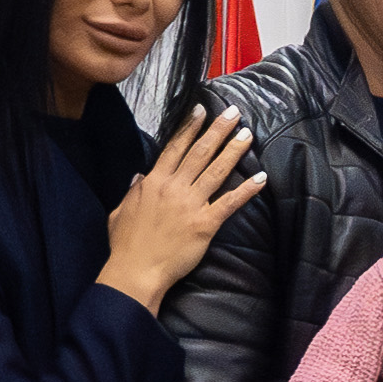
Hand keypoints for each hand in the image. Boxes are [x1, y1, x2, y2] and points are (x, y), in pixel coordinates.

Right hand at [98, 110, 265, 312]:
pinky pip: (229, 203)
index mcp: (153, 182)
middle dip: (218, 130)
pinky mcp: (205, 224)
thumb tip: (140, 175)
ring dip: (233, 151)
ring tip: (247, 135)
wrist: (135, 271)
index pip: (175, 147)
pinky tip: (261, 178)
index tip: (201, 110)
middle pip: (200, 152)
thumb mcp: (121, 211)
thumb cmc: (126, 245)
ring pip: (216, 171)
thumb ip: (133, 191)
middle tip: (233, 113)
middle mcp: (174, 188)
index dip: (189, 127)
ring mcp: (191, 204)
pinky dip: (247, 190)